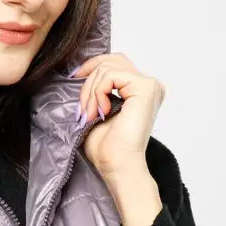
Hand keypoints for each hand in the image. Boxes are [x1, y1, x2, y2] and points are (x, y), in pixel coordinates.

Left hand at [70, 52, 165, 178]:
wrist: (117, 165)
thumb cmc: (107, 147)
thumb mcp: (97, 108)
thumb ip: (97, 88)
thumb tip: (79, 71)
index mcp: (140, 91)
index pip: (115, 62)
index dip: (92, 66)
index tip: (75, 78)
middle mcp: (149, 85)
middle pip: (111, 60)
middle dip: (89, 80)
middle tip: (83, 108)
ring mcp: (150, 85)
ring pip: (108, 68)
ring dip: (91, 91)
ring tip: (90, 114)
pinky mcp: (146, 88)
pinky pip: (111, 75)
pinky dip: (98, 93)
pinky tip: (100, 112)